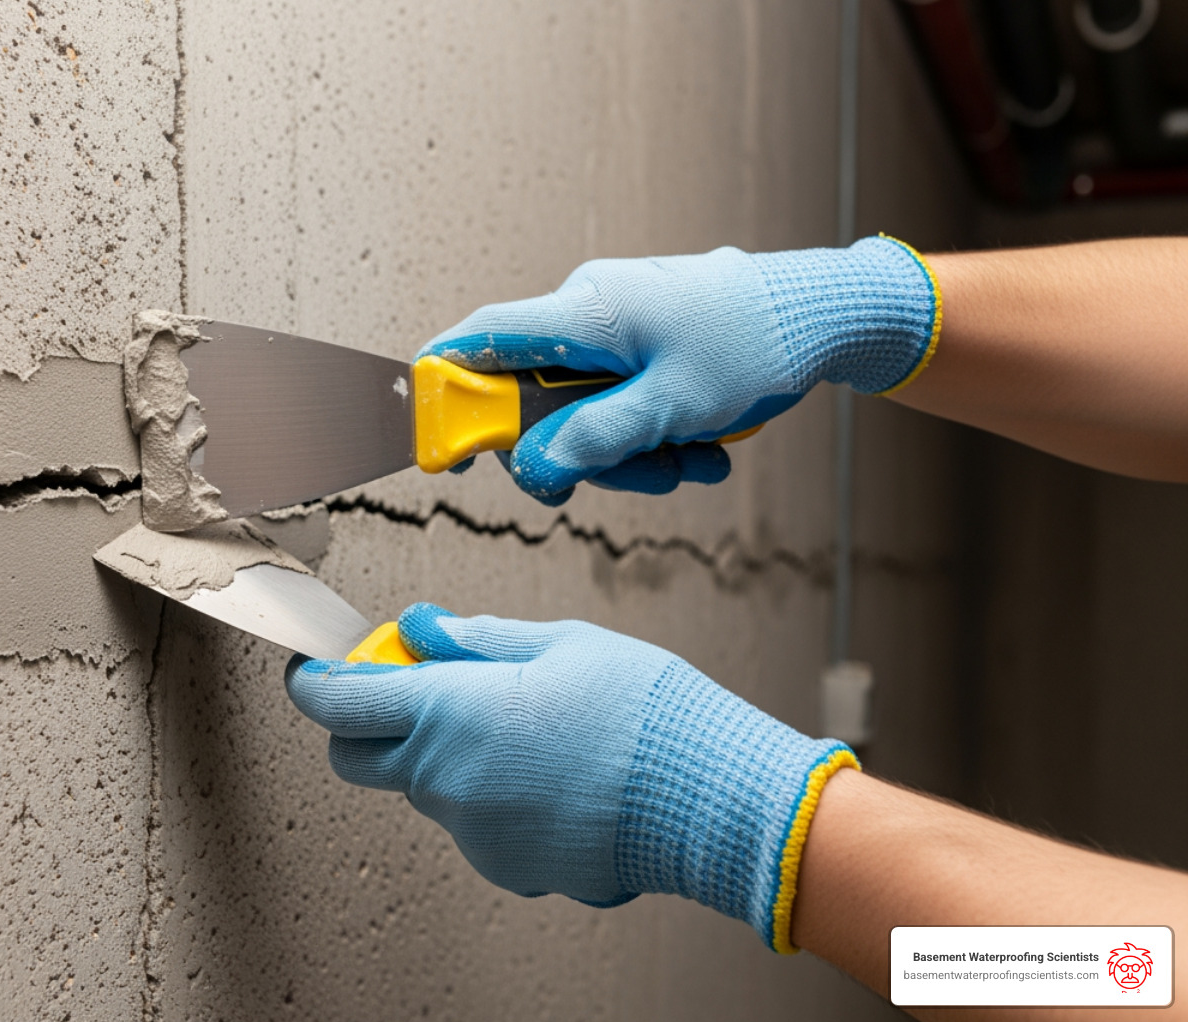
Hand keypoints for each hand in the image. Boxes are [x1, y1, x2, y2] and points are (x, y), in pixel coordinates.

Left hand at [285, 603, 857, 950]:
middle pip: (356, 758)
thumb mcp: (561, 643)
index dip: (314, 681)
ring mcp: (472, 832)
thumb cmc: (645, 709)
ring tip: (523, 729)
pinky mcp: (505, 866)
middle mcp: (446, 779)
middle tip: (413, 688)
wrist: (711, 799)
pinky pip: (472, 824)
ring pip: (423, 789)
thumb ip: (477, 637)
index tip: (317, 668)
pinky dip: (488, 797)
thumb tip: (421, 626)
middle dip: (364, 722)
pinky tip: (550, 776)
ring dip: (441, 757)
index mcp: (450, 710)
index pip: (337, 703)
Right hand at [419, 236, 939, 502]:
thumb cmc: (754, 342)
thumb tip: (533, 470)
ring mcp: (618, 329)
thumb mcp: (672, 407)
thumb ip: (595, 439)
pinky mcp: (643, 345)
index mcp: (584, 310)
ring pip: (585, 410)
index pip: (482, 338)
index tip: (432, 438)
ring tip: (690, 461)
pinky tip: (700, 446)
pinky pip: (621, 401)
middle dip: (581, 450)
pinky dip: (652, 434)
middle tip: (631, 476)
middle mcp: (590, 312)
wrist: (825, 313)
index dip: (443, 385)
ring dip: (630, 451)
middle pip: (536, 396)